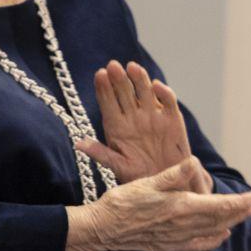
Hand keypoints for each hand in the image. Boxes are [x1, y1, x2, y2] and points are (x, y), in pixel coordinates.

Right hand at [67, 157, 250, 250]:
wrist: (103, 229)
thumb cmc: (122, 202)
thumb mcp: (146, 182)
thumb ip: (174, 175)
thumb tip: (195, 162)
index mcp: (181, 206)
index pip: (219, 205)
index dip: (239, 201)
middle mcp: (183, 225)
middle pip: (220, 219)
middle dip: (239, 211)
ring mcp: (177, 237)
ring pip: (212, 232)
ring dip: (230, 223)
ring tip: (242, 217)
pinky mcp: (168, 245)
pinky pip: (198, 244)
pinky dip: (213, 240)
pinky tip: (219, 236)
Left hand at [75, 62, 198, 185]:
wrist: (168, 184)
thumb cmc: (139, 176)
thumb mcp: (118, 166)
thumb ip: (101, 153)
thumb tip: (78, 144)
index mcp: (117, 125)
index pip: (107, 102)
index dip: (103, 88)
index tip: (99, 74)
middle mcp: (134, 116)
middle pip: (124, 93)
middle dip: (118, 79)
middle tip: (113, 66)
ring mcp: (153, 116)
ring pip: (145, 92)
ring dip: (139, 79)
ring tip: (132, 67)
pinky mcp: (172, 119)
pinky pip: (168, 102)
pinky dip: (164, 93)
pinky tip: (157, 86)